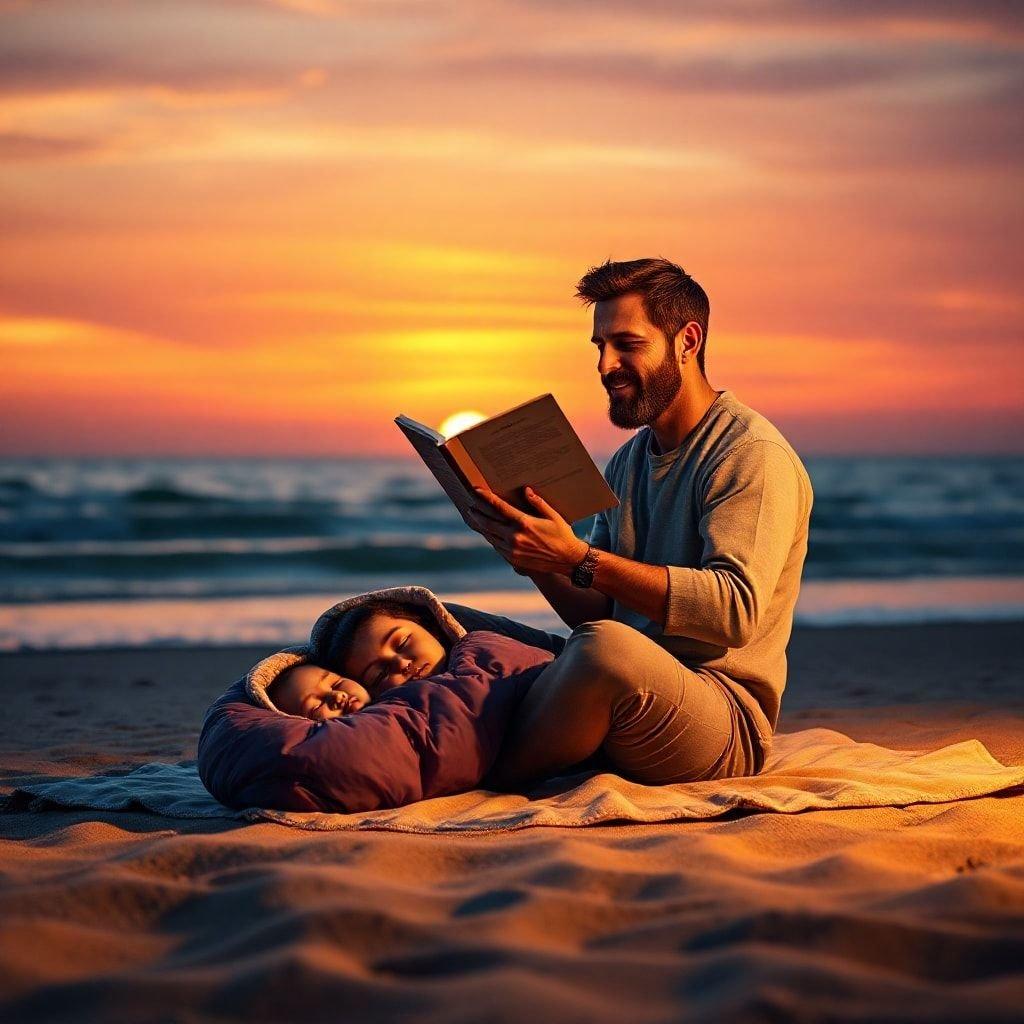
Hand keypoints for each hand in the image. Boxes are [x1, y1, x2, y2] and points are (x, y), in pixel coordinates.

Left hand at [466, 486, 588, 575]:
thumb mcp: (553, 515)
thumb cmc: (562, 535)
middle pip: (489, 521)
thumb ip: (538, 502)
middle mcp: (515, 536)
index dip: (486, 498)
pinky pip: (496, 545)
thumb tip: (525, 490)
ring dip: (481, 525)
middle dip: (478, 512)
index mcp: (525, 523)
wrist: (567, 560)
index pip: (499, 508)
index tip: (476, 491)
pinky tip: (487, 531)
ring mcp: (513, 549)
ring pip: (490, 535)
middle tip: (470, 504)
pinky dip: (490, 537)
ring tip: (474, 516)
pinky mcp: (513, 558)